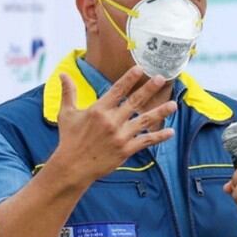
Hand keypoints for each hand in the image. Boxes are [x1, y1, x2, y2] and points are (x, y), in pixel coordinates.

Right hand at [51, 66, 177, 185]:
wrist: (72, 167)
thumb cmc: (69, 139)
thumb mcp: (66, 114)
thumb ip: (68, 93)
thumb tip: (63, 74)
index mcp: (98, 110)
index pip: (117, 90)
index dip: (129, 79)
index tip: (140, 68)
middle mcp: (111, 121)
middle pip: (134, 102)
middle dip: (148, 89)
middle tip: (160, 78)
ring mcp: (120, 136)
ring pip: (144, 121)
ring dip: (160, 112)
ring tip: (174, 104)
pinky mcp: (125, 150)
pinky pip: (145, 141)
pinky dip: (159, 137)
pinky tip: (171, 132)